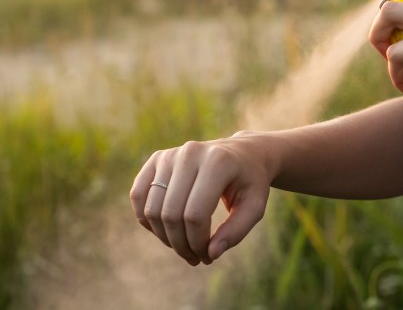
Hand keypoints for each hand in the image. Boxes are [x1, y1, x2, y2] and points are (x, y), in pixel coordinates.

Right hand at [129, 131, 272, 264]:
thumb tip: (211, 253)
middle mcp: (190, 153)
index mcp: (218, 162)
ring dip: (164, 237)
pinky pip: (138, 195)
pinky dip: (147, 220)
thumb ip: (236, 231)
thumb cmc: (250, 183)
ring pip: (152, 209)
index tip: (208, 256)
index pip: (195, 214)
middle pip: (171, 214)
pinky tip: (166, 231)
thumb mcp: (254, 207)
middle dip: (181, 244)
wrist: (243, 153)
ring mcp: (170, 154)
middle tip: (195, 258)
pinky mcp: (157, 158)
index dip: (197, 242)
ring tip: (184, 247)